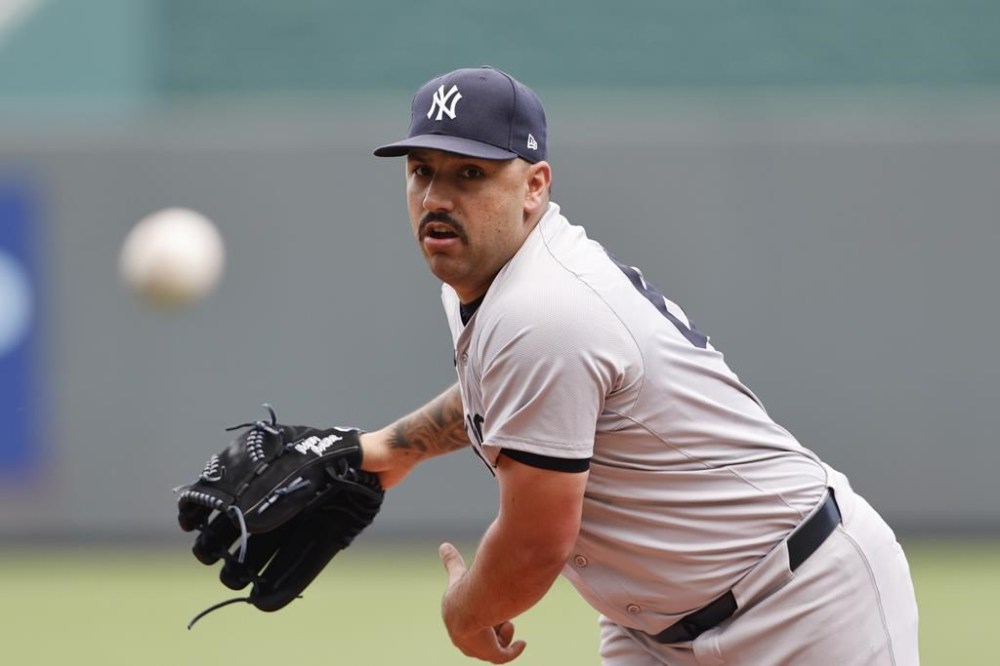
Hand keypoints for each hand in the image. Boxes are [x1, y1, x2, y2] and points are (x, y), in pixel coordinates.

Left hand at [439, 542, 526, 662]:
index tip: (490, 612)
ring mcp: (475, 648)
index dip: (480, 616)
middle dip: (493, 626)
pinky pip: (503, 656)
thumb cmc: (468, 586)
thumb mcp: (459, 573)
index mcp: (454, 619)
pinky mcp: (489, 654)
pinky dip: (513, 650)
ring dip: (503, 633)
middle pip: (481, 637)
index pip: (467, 623)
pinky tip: (522, 642)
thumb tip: (443, 545)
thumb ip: (452, 561)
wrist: (476, 602)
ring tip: (507, 620)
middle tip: (502, 613)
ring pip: (493, 645)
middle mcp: (461, 637)